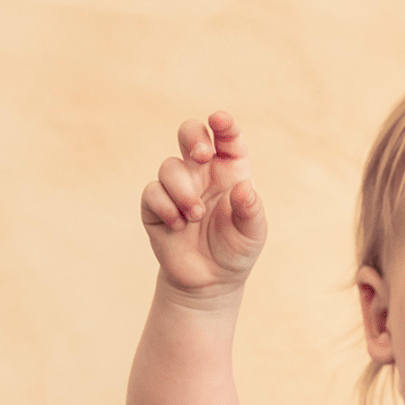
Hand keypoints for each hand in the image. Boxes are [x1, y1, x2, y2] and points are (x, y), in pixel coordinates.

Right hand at [140, 112, 266, 297]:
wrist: (209, 283)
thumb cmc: (235, 250)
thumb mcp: (252, 234)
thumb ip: (251, 210)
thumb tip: (244, 188)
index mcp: (229, 169)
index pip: (226, 136)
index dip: (223, 124)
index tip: (219, 121)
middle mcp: (201, 172)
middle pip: (189, 133)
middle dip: (193, 137)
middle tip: (201, 155)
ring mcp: (177, 187)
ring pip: (170, 166)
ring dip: (183, 190)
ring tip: (195, 216)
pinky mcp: (156, 206)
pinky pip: (153, 192)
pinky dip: (166, 206)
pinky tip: (178, 225)